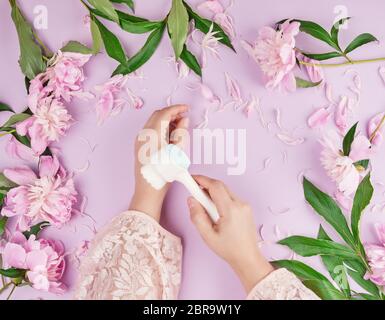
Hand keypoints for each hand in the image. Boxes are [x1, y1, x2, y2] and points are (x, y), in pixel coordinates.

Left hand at [129, 105, 188, 220]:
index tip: (187, 108)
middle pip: (157, 115)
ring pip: (153, 122)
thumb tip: (184, 120)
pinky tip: (170, 135)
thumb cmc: (164, 173)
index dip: (177, 108)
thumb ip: (181, 133)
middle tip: (185, 118)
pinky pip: (150, 130)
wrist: (148, 190)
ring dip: (166, 121)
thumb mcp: (177, 152)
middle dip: (172, 113)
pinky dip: (161, 128)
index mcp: (152, 134)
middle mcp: (143, 134)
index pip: (164, 113)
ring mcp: (140, 140)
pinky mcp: (139, 146)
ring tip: (180, 127)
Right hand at [187, 175, 273, 292]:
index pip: (215, 186)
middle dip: (205, 185)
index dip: (201, 179)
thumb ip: (197, 216)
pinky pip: (230, 197)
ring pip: (225, 191)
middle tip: (194, 191)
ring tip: (205, 207)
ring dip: (213, 193)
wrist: (248, 258)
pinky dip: (220, 199)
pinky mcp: (246, 208)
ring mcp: (245, 205)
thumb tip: (191, 199)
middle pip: (220, 186)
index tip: (191, 178)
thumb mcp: (207, 236)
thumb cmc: (228, 249)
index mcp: (230, 210)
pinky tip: (215, 211)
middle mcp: (240, 204)